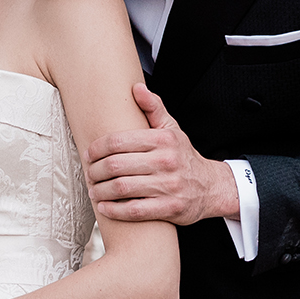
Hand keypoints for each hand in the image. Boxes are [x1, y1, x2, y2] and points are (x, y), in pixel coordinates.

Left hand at [84, 83, 238, 225]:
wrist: (211, 187)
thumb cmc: (183, 157)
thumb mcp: (172, 129)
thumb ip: (153, 108)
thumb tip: (136, 88)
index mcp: (163, 140)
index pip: (118, 141)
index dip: (97, 148)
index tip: (88, 154)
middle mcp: (166, 161)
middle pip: (116, 165)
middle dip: (95, 171)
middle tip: (88, 174)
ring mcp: (168, 186)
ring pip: (122, 188)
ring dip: (101, 191)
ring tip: (93, 190)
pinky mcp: (170, 208)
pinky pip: (134, 210)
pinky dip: (114, 210)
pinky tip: (104, 207)